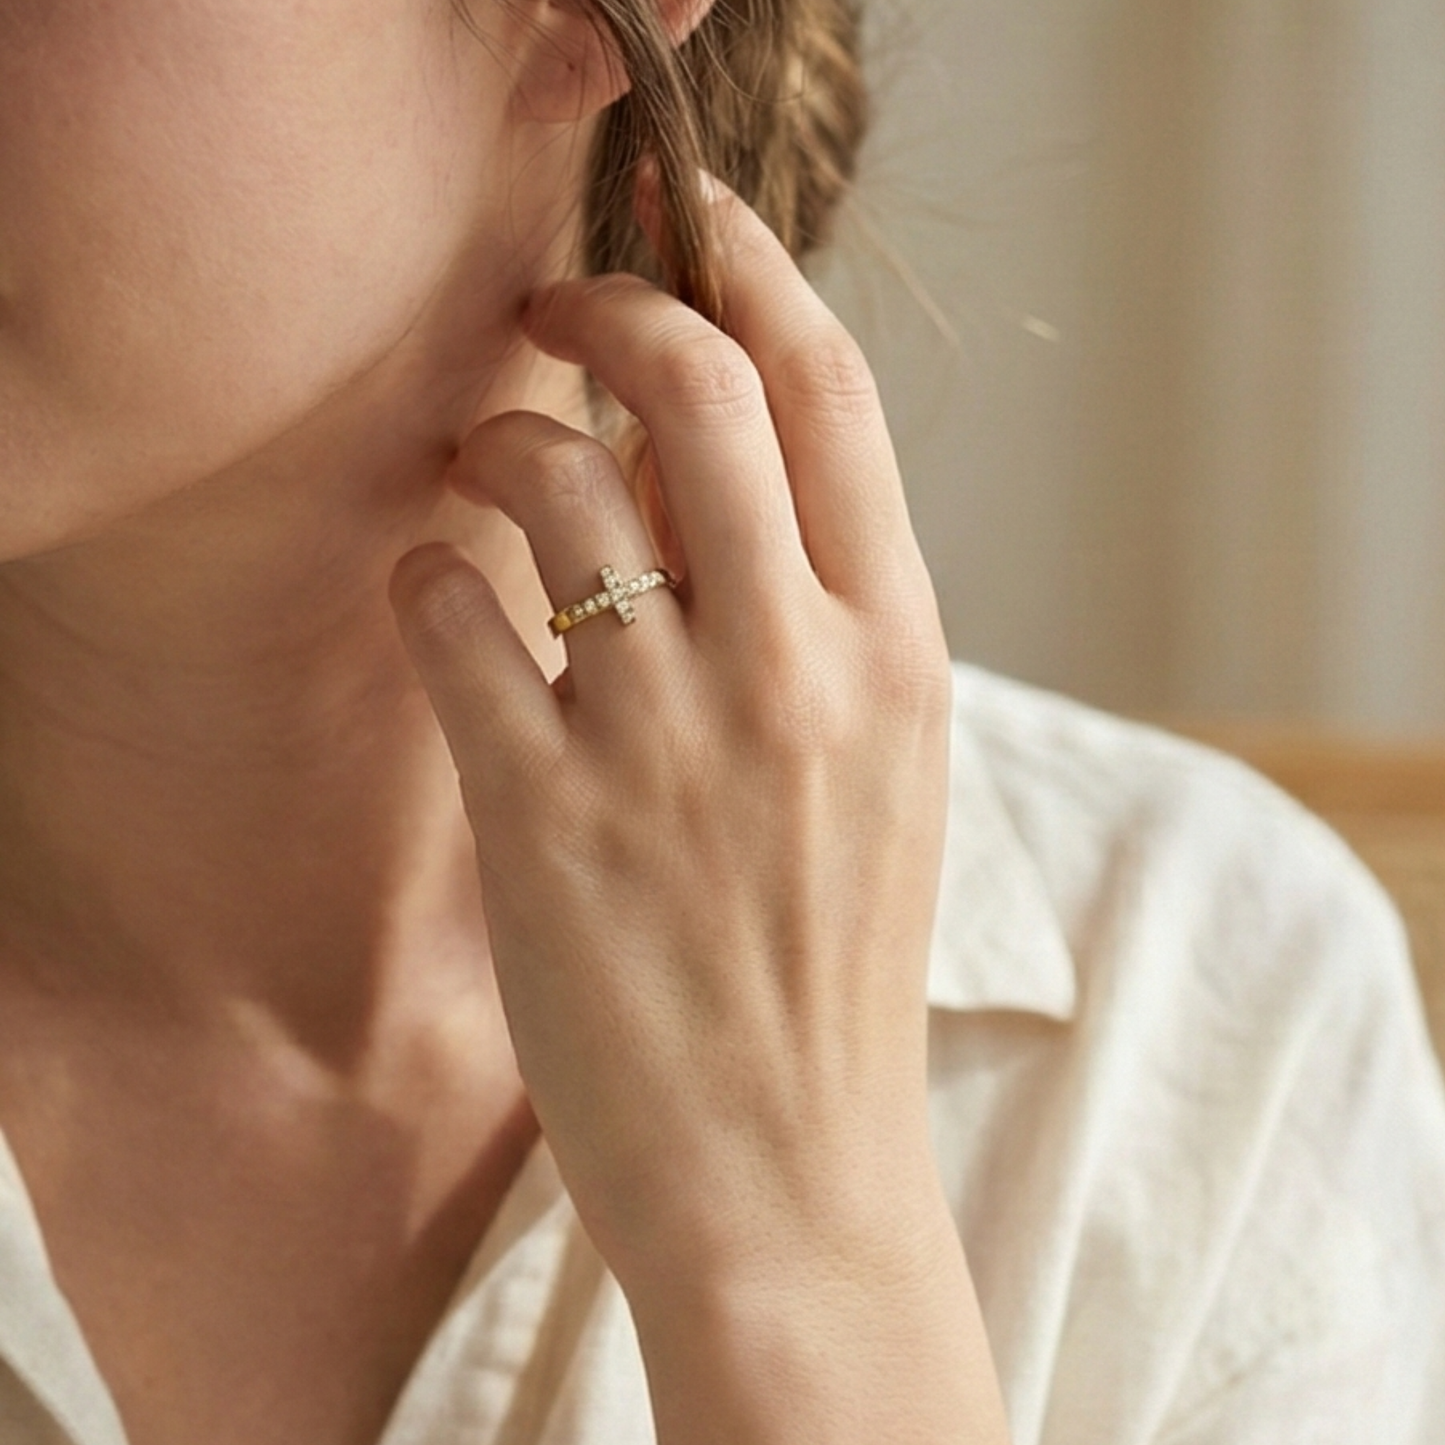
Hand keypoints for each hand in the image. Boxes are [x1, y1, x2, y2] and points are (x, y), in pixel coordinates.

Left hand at [390, 175, 1004, 1441]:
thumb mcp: (883, 771)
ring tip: (484, 478)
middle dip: (606, 303)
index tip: (692, 220)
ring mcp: (665, 740)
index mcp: (894, 653)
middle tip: (554, 308)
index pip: (830, 395)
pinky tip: (444, 601)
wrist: (791, 1173)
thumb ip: (820, 619)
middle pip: (693, 385)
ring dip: (496, 443)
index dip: (753, 273)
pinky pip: (453, 615)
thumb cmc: (833, 966)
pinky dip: (430, 577)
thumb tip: (713, 475)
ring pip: (548, 477)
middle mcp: (791, 672)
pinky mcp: (545, 817)